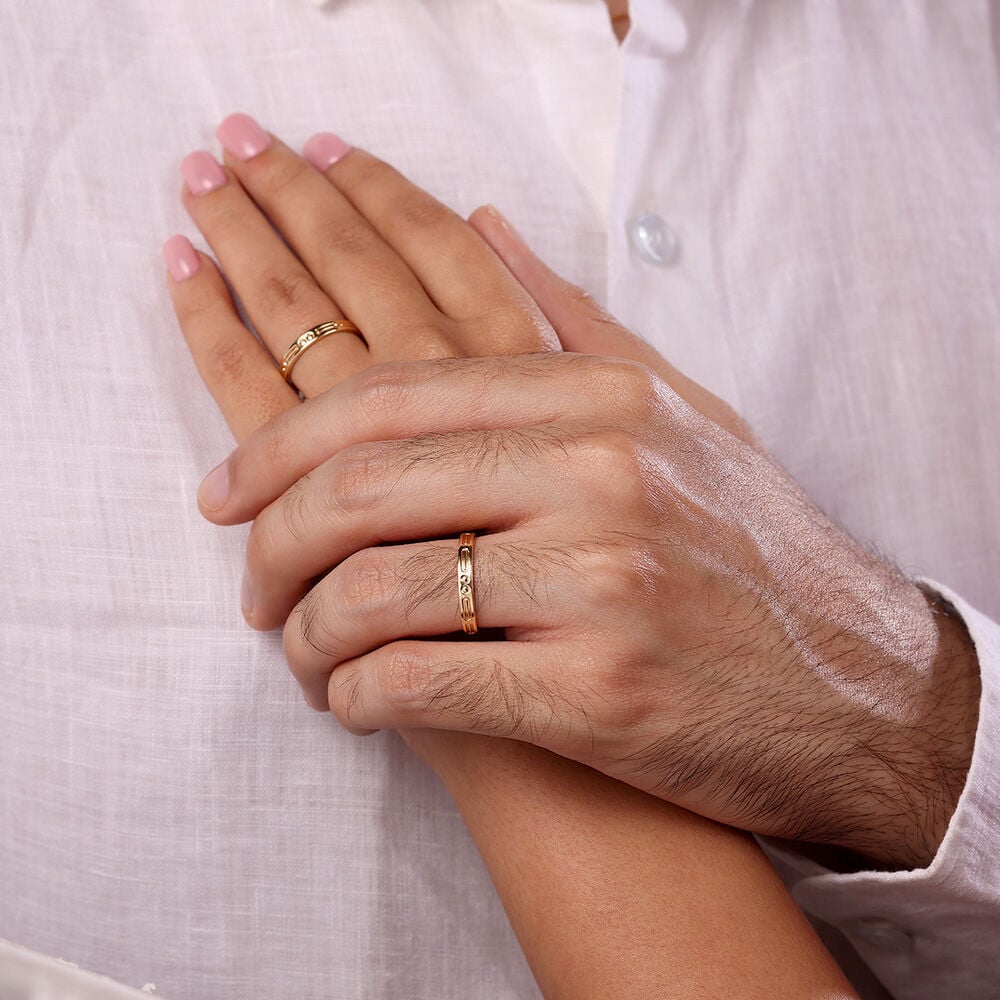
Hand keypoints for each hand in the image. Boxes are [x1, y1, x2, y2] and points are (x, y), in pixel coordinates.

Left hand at [172, 117, 978, 870]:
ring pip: (373, 592)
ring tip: (300, 652)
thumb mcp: (682, 412)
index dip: (279, 444)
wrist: (854, 688)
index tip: (224, 489)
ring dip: (306, 633)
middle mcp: (596, 473)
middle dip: (268, 539)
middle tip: (247, 582)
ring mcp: (598, 582)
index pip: (389, 394)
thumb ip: (573, 316)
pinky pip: (418, 684)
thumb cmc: (753, 556)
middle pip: (361, 484)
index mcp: (599, 397)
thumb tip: (481, 222)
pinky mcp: (597, 692)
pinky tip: (351, 701)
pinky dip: (355, 696)